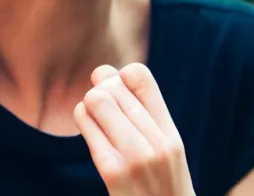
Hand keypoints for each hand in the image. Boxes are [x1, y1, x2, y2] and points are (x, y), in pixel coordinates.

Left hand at [74, 63, 194, 195]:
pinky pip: (87, 123)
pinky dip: (82, 119)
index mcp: (170, 133)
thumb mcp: (161, 152)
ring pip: (98, 100)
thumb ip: (137, 113)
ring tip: (93, 117)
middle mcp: (157, 142)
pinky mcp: (114, 171)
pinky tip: (88, 126)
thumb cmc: (156, 189)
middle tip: (99, 105)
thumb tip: (101, 71)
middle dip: (100, 90)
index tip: (117, 91)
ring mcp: (136, 156)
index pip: (140, 76)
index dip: (121, 75)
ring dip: (89, 105)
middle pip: (114, 86)